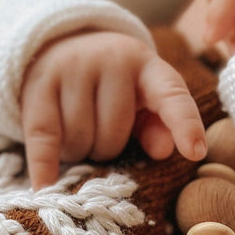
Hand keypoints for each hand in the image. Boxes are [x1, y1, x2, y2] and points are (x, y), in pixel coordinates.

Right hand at [20, 31, 205, 189]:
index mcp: (145, 64)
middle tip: (98, 138)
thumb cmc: (105, 85)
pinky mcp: (39, 86)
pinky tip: (45, 189)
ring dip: (78, 152)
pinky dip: (44, 168)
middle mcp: (110, 60)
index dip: (185, 124)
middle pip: (114, 133)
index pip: (172, 95)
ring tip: (75, 138)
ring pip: (80, 140)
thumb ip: (155, 125)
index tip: (195, 152)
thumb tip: (164, 150)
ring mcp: (72, 69)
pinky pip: (45, 139)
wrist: (55, 46)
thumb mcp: (137, 99)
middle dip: (107, 148)